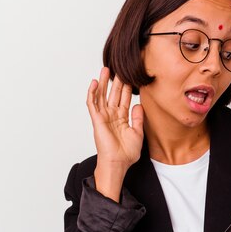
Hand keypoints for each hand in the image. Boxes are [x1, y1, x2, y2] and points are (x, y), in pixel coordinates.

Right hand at [86, 67, 143, 199]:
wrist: (118, 163)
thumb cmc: (127, 153)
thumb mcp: (137, 132)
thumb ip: (138, 118)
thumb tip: (138, 105)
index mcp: (121, 118)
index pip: (123, 99)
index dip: (126, 88)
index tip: (129, 76)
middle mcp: (111, 116)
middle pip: (112, 94)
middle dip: (115, 81)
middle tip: (117, 68)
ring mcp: (103, 117)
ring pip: (101, 96)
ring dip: (102, 83)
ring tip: (105, 70)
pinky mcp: (97, 120)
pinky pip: (92, 104)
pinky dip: (92, 93)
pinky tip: (94, 83)